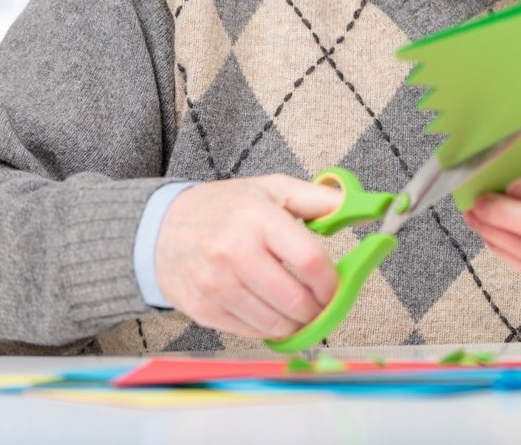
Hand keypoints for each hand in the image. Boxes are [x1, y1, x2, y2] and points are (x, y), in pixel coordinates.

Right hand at [155, 175, 341, 338]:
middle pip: (296, 300)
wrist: (160, 230)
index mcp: (257, 219)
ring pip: (276, 323)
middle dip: (319, 308)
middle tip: (322, 302)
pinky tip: (272, 311)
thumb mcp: (272, 189)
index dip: (332, 281)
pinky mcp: (204, 309)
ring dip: (297, 323)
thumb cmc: (224, 208)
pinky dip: (270, 327)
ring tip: (300, 309)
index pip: (310, 260)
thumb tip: (360, 207)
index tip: (337, 285)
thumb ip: (319, 199)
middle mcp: (234, 253)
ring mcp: (216, 285)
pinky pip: (252, 332)